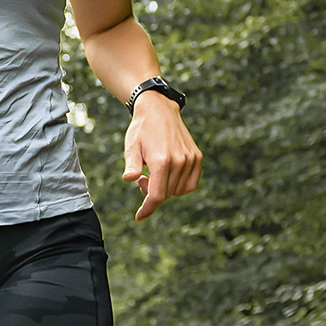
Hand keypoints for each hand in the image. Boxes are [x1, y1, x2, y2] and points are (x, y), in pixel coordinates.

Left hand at [121, 89, 202, 220]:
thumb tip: (129, 179)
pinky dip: (179, 186)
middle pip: (166, 194)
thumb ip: (132, 165)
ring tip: (154, 173)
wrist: (159, 109)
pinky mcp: (197, 157)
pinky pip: (190, 184)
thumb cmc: (141, 129)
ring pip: (178, 191)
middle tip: (143, 178)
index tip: (139, 217)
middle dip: (152, 193)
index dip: (147, 209)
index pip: (157, 196)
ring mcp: (190, 159)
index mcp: (161, 161)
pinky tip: (168, 175)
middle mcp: (179, 161)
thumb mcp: (131, 146)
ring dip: (165, 188)